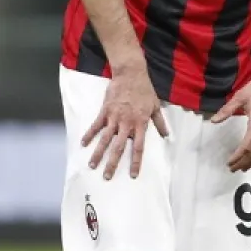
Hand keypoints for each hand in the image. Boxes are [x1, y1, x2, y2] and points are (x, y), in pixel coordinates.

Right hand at [82, 62, 169, 180]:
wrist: (131, 74)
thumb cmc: (145, 90)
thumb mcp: (156, 106)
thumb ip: (160, 122)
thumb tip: (167, 135)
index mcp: (140, 124)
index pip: (139, 148)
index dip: (136, 162)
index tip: (133, 175)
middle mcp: (126, 123)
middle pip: (119, 148)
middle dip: (112, 164)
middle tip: (107, 177)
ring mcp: (114, 117)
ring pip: (105, 139)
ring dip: (98, 154)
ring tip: (92, 166)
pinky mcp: (105, 111)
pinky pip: (96, 125)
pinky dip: (89, 135)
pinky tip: (83, 144)